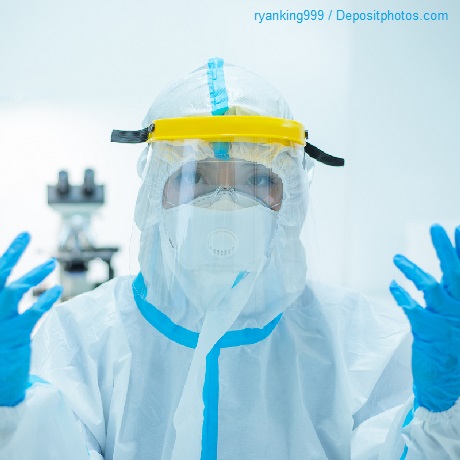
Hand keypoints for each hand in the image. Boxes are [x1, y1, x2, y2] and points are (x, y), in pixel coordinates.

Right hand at [0, 233, 60, 406]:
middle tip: (27, 234)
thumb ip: (4, 298)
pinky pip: (32, 314)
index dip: (6, 255)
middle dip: (12, 253)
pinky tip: (56, 290)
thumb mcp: (0, 319)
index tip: (20, 237)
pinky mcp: (16, 337)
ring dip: (33, 274)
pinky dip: (44, 300)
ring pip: (15, 291)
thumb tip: (10, 283)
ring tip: (51, 263)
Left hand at [390, 224, 459, 411]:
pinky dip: (401, 295)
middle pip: (454, 273)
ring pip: (430, 287)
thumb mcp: (456, 318)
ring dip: (412, 270)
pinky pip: (412, 308)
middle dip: (444, 248)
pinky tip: (392, 285)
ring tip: (396, 258)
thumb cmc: (453, 348)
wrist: (449, 384)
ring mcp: (446, 320)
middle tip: (434, 226)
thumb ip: (450, 295)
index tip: (456, 228)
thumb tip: (441, 273)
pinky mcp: (427, 331)